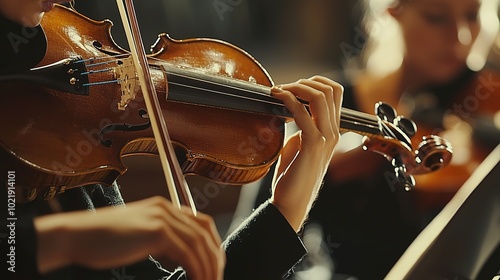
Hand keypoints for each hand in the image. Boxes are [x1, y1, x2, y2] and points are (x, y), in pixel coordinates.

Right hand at [35, 196, 224, 279]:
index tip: (214, 265)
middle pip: (205, 231)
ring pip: (199, 244)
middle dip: (214, 257)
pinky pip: (187, 253)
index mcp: (163, 207)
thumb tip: (179, 257)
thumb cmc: (102, 241)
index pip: (200, 222)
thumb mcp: (138, 236)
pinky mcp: (156, 231)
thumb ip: (160, 240)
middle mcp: (166, 208)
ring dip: (207, 267)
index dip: (211, 244)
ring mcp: (162, 217)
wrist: (76, 236)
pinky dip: (196, 269)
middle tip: (215, 277)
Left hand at [269, 76, 342, 230]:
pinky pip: (302, 113)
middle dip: (305, 82)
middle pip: (330, 90)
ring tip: (278, 90)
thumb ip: (302, 126)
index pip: (335, 93)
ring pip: (320, 97)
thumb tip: (291, 110)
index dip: (315, 82)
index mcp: (332, 131)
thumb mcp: (300, 144)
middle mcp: (333, 132)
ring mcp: (326, 139)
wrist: (291, 202)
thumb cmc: (293, 175)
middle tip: (284, 88)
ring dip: (296, 88)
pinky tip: (276, 98)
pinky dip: (288, 100)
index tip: (294, 87)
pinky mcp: (312, 145)